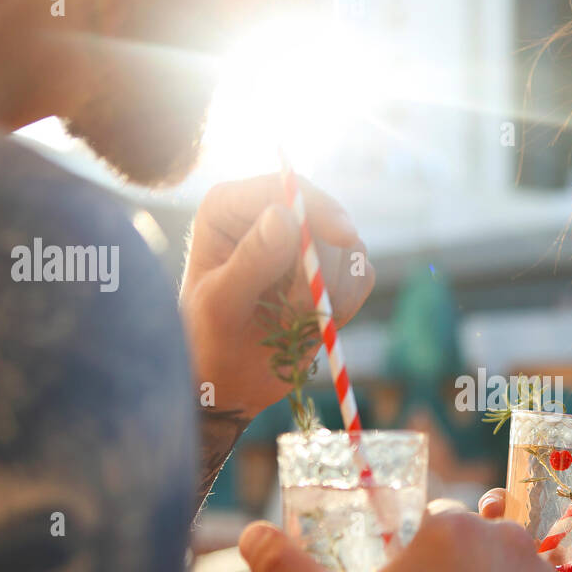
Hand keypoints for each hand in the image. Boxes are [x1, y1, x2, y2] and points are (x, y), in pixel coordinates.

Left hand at [180, 172, 374, 420]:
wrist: (230, 383)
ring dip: (329, 293)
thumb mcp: (221, 304)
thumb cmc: (209, 342)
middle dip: (322, 268)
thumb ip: (251, 261)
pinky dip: (345, 304)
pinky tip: (313, 323)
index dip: (318, 208)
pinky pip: (362, 276)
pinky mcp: (332, 271)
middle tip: (298, 311)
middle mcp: (270, 215)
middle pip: (326, 217)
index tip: (344, 235)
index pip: (285, 188)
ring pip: (350, 248)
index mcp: (231, 208)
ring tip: (292, 321)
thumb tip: (284, 215)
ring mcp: (305, 243)